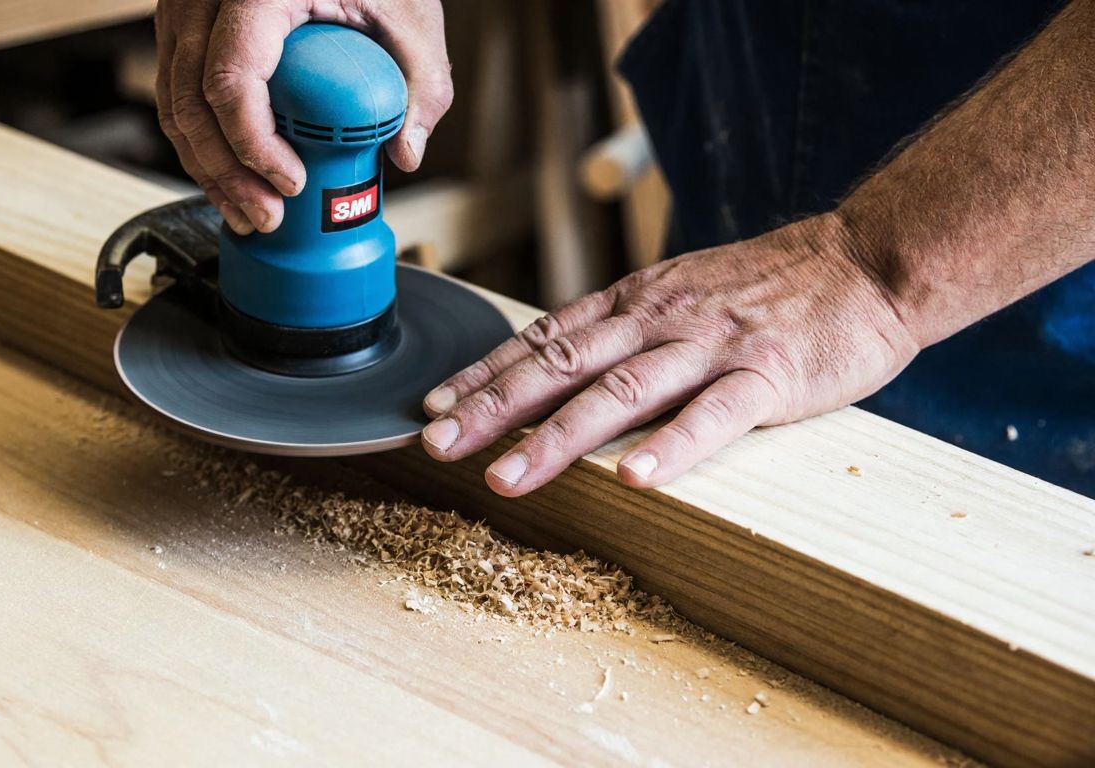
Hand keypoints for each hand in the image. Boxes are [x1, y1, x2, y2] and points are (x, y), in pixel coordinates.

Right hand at [154, 0, 452, 233]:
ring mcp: (184, 8)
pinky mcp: (182, 25)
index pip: (232, 79)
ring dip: (205, 168)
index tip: (290, 182)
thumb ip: (421, 83)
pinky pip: (175, 92)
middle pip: (190, 102)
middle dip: (225, 175)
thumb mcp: (409, 13)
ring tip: (246, 211)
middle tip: (265, 216)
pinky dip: (199, 141)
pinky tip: (229, 178)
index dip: (253, 145)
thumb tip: (406, 152)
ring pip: (172, 104)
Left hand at [419, 213, 919, 494]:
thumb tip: (561, 364)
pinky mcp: (768, 375)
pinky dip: (672, 446)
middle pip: (560, 365)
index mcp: (635, 301)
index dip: (483, 374)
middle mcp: (659, 318)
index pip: (542, 338)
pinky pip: (714, 415)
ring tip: (507, 477)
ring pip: (618, 392)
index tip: (432, 405)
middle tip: (437, 444)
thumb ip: (625, 328)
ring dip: (556, 437)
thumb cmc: (772, 286)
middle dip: (491, 408)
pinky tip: (634, 478)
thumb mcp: (680, 291)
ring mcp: (711, 345)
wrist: (867, 260)